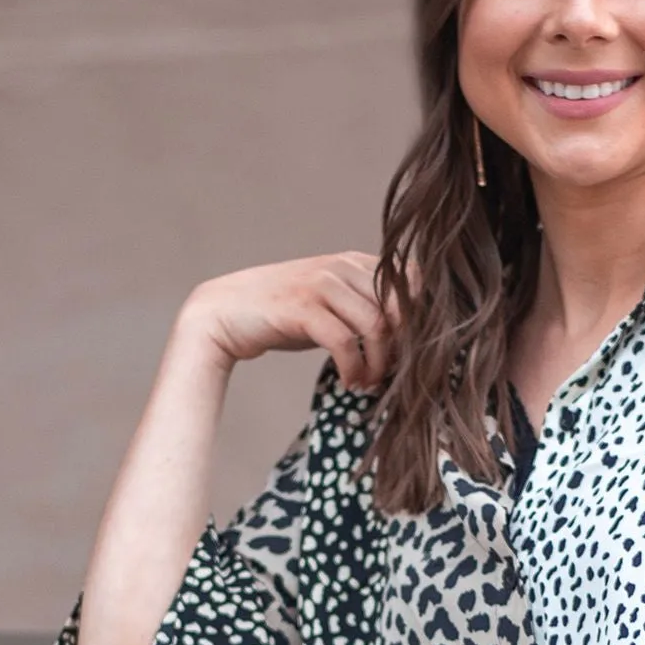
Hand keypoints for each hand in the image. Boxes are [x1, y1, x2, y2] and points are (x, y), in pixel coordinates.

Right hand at [179, 252, 395, 392]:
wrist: (225, 313)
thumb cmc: (283, 314)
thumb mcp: (331, 303)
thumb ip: (364, 307)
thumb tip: (408, 335)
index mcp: (354, 261)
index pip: (410, 282)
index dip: (419, 320)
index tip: (412, 352)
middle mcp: (341, 266)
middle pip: (399, 306)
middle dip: (403, 346)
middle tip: (394, 373)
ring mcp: (321, 284)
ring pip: (375, 325)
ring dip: (379, 363)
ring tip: (369, 382)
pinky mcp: (302, 308)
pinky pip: (345, 342)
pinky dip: (354, 368)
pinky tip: (350, 382)